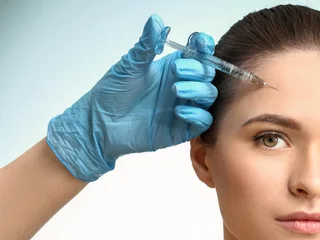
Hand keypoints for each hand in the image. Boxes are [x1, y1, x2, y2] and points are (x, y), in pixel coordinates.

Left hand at [46, 14, 217, 181]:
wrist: (100, 124)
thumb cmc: (112, 93)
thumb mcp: (130, 66)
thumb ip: (147, 45)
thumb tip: (156, 20)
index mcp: (172, 68)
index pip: (198, 55)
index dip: (204, 47)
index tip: (199, 43)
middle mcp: (182, 86)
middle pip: (208, 73)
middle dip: (198, 69)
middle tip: (176, 71)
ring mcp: (185, 107)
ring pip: (209, 95)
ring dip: (198, 90)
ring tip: (175, 91)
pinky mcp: (183, 129)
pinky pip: (203, 121)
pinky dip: (197, 114)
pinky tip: (178, 111)